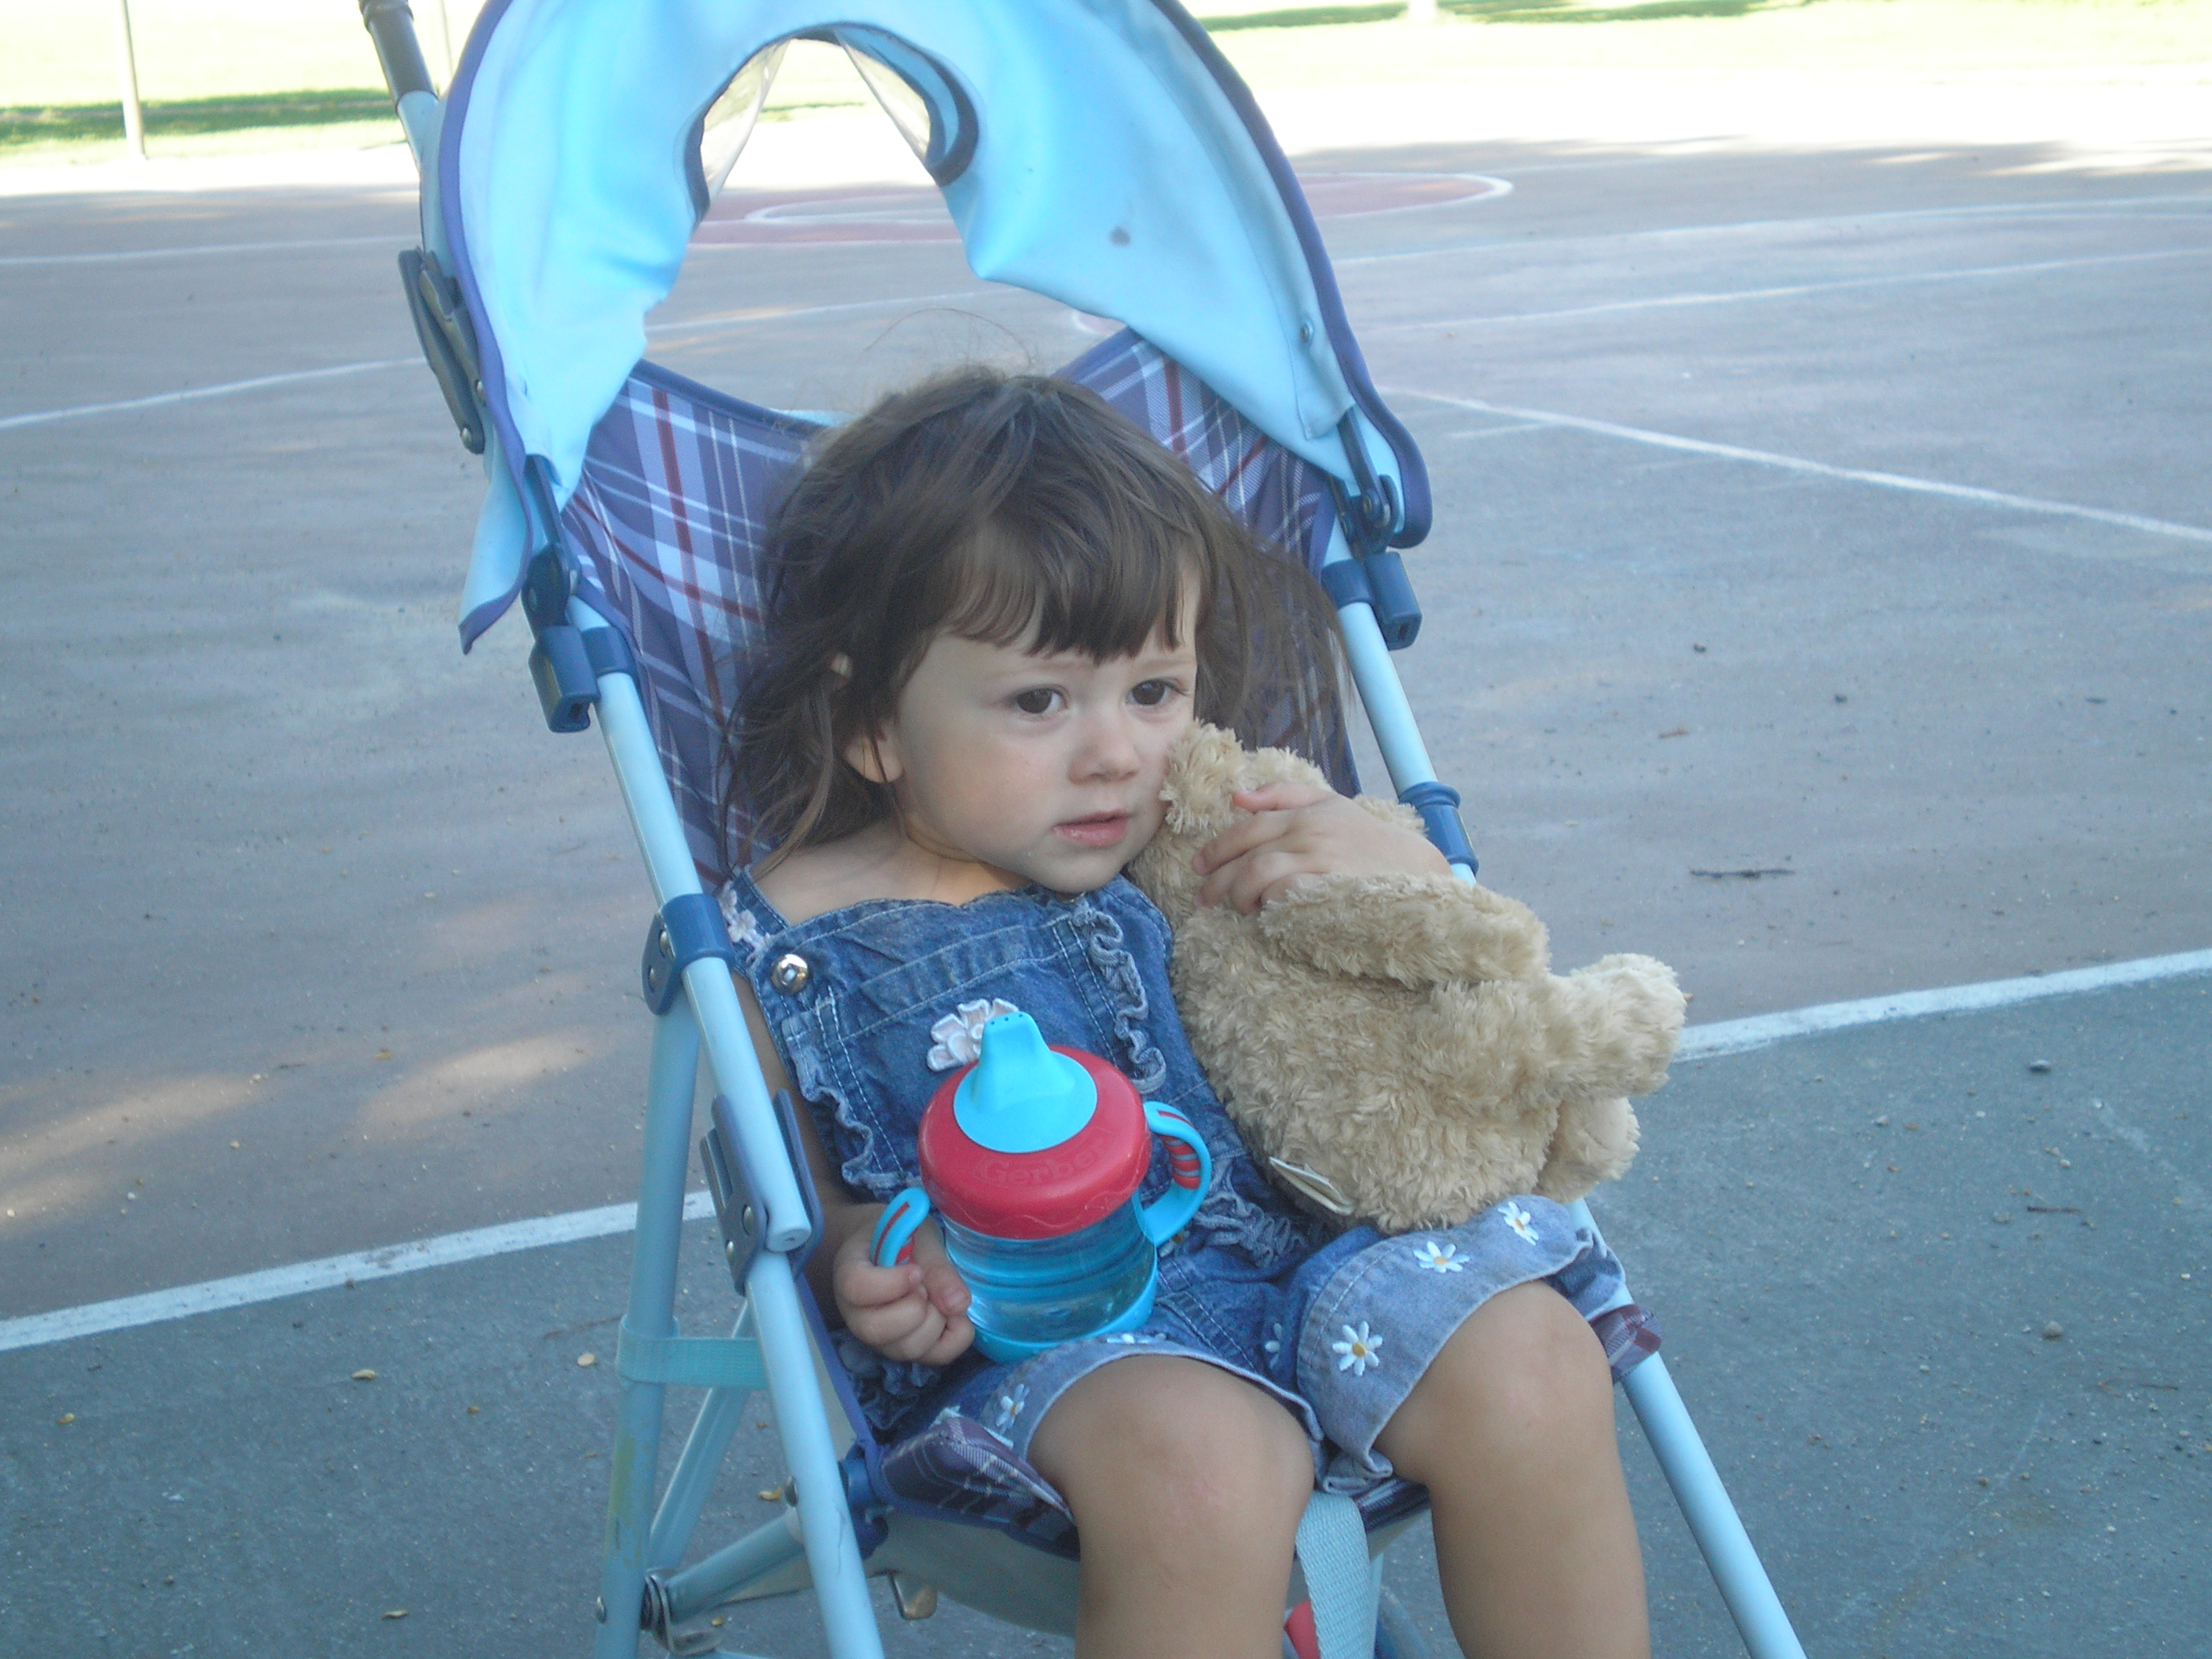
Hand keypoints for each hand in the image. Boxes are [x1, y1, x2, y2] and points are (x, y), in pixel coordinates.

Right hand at [832, 1214, 973, 1365]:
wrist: (900, 1248)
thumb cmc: (903, 1236)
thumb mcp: (918, 1236)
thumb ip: (934, 1264)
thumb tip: (957, 1304)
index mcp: (849, 1273)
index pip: (856, 1288)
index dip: (892, 1283)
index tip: (915, 1270)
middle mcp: (857, 1314)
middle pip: (875, 1330)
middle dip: (914, 1308)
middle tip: (925, 1286)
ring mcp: (882, 1338)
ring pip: (905, 1349)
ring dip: (935, 1322)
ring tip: (939, 1297)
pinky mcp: (908, 1348)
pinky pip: (933, 1357)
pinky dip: (956, 1338)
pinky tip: (956, 1315)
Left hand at [1193, 781, 1448, 914]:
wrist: (1416, 870)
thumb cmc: (1369, 841)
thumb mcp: (1331, 804)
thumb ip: (1284, 795)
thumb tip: (1237, 798)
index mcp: (1306, 813)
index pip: (1247, 827)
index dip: (1217, 847)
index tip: (1199, 866)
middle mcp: (1309, 833)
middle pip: (1247, 854)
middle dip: (1217, 878)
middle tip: (1204, 897)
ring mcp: (1319, 861)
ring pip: (1257, 875)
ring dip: (1239, 894)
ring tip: (1239, 907)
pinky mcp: (1327, 890)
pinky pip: (1282, 895)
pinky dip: (1266, 904)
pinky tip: (1265, 913)